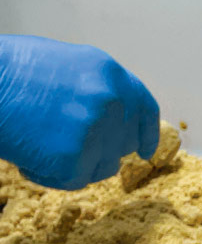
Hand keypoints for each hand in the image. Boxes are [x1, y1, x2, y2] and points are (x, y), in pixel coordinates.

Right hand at [0, 36, 159, 189]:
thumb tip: (116, 116)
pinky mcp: (74, 159)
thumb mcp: (66, 64)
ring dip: (78, 163)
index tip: (145, 150)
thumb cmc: (11, 70)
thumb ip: (96, 89)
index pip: (144, 109)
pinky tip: (29, 152)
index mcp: (110, 74)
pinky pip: (74, 180)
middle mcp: (111, 101)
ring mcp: (95, 131)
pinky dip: (51, 174)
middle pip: (123, 143)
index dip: (146, 133)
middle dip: (101, 149)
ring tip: (41, 140)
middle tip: (69, 143)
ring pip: (103, 167)